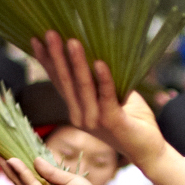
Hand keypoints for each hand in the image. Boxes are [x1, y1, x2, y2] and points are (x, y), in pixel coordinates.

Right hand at [31, 32, 165, 167]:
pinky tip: (99, 63)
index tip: (36, 39)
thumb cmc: (133, 121)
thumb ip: (103, 80)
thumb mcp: (115, 96)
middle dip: (56, 56)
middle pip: (65, 82)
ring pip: (82, 87)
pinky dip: (104, 79)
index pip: (59, 81)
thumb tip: (99, 52)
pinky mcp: (112, 122)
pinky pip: (106, 96)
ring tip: (72, 41)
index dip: (47, 61)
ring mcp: (95, 120)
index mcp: (78, 109)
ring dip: (77, 63)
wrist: (149, 151)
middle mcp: (81, 115)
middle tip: (49, 33)